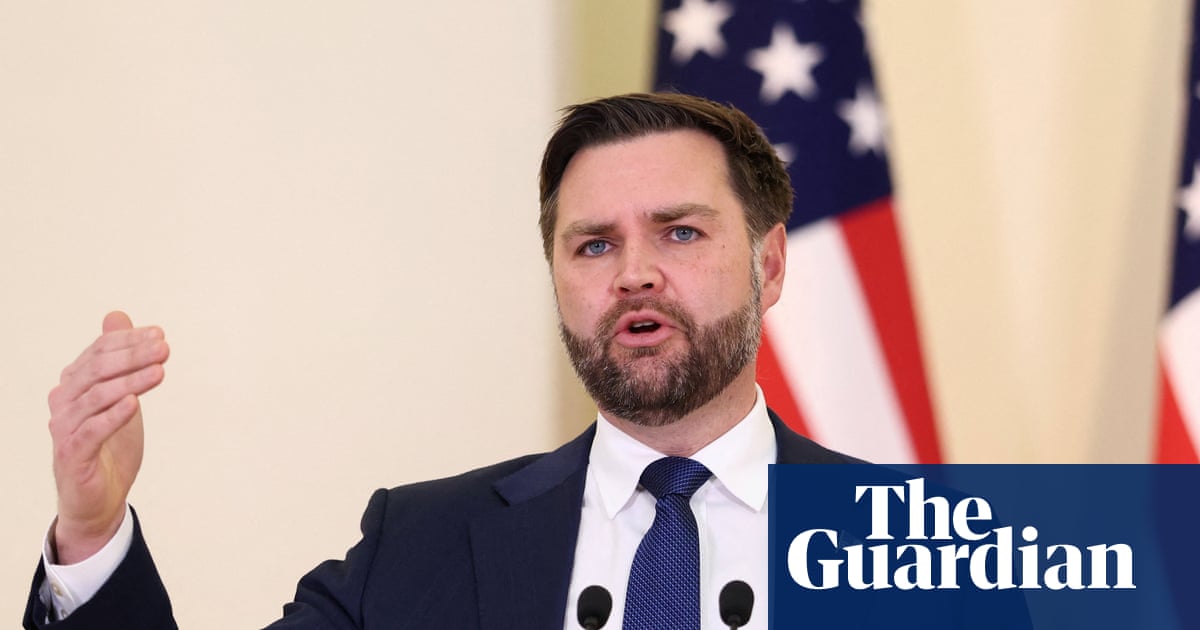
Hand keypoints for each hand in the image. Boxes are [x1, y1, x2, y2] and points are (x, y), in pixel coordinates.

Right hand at [48, 311, 169, 563]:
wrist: (99, 498)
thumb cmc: (110, 444)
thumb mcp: (120, 396)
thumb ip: (118, 359)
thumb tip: (117, 316)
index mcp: (74, 384)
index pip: (98, 352)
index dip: (128, 342)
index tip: (160, 336)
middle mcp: (64, 402)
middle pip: (96, 370)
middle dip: (132, 357)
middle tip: (164, 349)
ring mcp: (64, 429)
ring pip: (95, 397)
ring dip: (130, 382)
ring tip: (159, 372)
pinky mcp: (72, 455)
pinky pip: (91, 431)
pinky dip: (113, 415)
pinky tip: (134, 404)